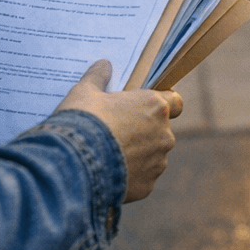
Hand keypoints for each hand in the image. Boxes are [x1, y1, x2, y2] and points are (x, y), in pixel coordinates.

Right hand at [55, 60, 181, 202]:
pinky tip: (108, 172)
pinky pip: (142, 178)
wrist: (74, 163)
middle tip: (117, 131)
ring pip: (152, 156)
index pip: (175, 101)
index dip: (163, 103)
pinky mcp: (148, 186)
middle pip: (160, 131)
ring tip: (109, 155)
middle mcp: (164, 134)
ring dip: (137, 155)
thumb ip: (98, 77)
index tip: (147, 106)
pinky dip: (130, 176)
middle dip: (143, 131)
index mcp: (155, 106)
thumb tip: (104, 64)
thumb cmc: (83, 121)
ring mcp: (158, 162)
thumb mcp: (84, 92)